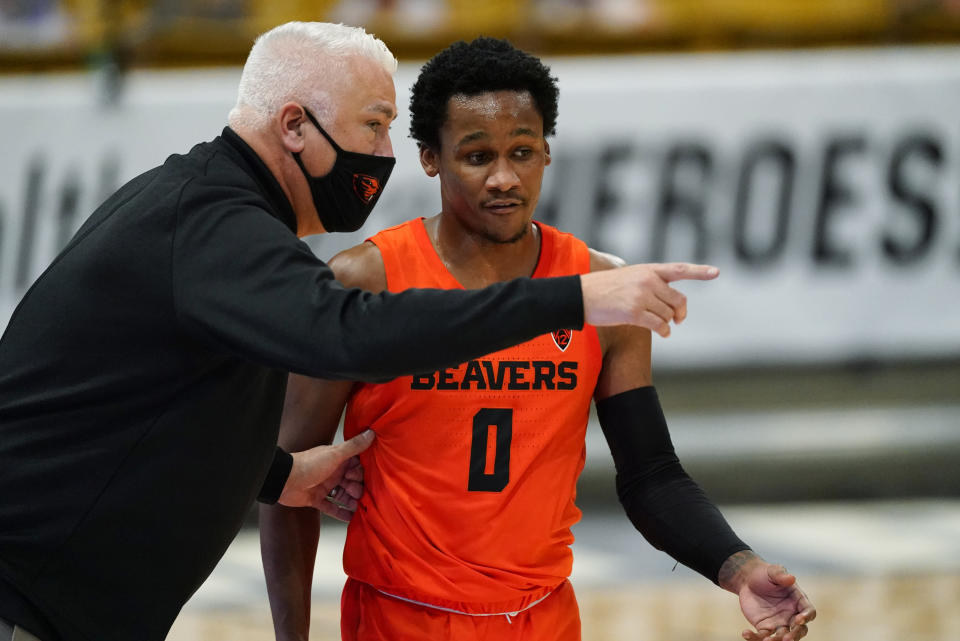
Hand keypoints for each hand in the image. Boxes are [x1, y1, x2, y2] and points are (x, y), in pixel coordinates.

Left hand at [277, 429, 374, 520]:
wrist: (284, 480)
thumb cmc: (308, 464)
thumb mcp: (335, 454)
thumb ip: (354, 446)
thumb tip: (371, 433)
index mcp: (337, 460)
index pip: (356, 467)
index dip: (360, 473)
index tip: (361, 478)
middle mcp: (332, 472)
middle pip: (351, 482)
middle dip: (357, 489)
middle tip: (357, 494)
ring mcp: (324, 486)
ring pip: (343, 495)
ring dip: (351, 502)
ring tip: (358, 508)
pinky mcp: (316, 499)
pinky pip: (331, 507)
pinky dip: (340, 513)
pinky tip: (350, 518)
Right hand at [579, 263, 718, 335]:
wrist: (580, 296)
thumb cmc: (602, 289)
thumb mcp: (628, 277)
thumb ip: (649, 284)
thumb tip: (669, 306)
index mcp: (648, 270)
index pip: (679, 270)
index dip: (699, 272)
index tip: (717, 272)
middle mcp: (647, 281)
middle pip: (678, 300)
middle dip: (680, 312)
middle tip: (678, 319)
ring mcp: (641, 296)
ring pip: (668, 314)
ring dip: (667, 323)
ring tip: (661, 326)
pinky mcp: (634, 312)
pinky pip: (659, 325)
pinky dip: (664, 331)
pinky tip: (662, 333)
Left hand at [721, 552, 816, 640]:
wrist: (748, 581)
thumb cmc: (765, 574)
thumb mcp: (772, 571)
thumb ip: (781, 575)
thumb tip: (791, 578)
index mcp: (798, 601)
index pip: (809, 612)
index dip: (806, 617)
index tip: (799, 620)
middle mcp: (792, 615)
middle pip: (799, 630)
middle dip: (795, 635)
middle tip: (786, 639)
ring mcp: (779, 623)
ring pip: (782, 637)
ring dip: (776, 640)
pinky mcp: (765, 627)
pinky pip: (762, 636)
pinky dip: (755, 637)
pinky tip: (746, 633)